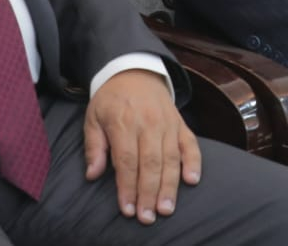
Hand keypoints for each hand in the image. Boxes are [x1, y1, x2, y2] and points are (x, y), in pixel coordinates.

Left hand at [84, 68, 201, 224]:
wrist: (134, 71)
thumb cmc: (111, 99)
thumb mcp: (93, 118)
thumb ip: (93, 147)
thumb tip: (93, 174)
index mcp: (124, 122)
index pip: (127, 160)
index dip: (127, 186)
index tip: (128, 209)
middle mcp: (148, 123)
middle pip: (151, 163)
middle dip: (149, 193)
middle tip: (148, 217)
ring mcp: (167, 123)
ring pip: (171, 158)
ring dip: (170, 185)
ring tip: (166, 208)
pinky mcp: (180, 123)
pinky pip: (190, 143)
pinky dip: (194, 161)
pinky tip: (192, 180)